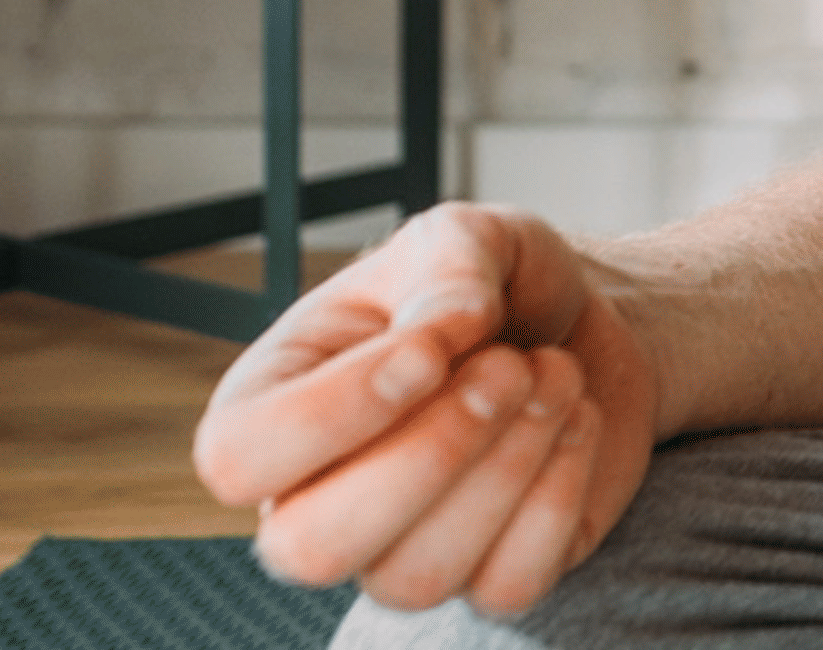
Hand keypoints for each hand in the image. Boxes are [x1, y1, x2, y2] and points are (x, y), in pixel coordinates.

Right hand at [193, 202, 660, 616]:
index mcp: (272, 407)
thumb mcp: (464, 237)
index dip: (333, 411)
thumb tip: (445, 328)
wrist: (584, 321)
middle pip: (311, 549)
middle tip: (505, 366)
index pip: (238, 458)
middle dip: (428, 454)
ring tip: (551, 372)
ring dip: (506, 464)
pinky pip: (507, 586)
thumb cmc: (492, 286)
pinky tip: (575, 418)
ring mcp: (400, 552)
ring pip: (414, 577)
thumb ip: (445, 268)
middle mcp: (315, 500)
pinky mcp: (490, 576)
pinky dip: (559, 493)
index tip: (431, 349)